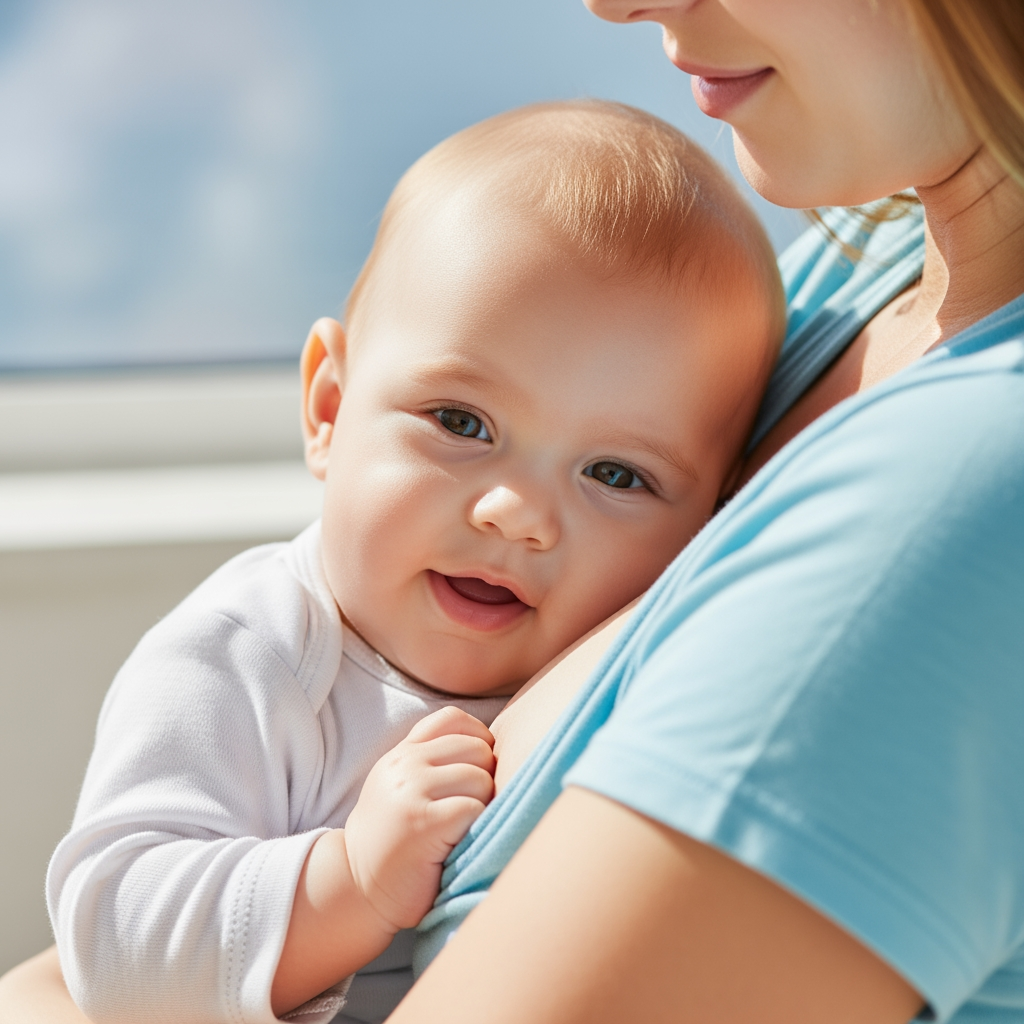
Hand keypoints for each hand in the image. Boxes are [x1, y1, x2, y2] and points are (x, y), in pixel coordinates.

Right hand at [343, 706, 495, 930]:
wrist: (356, 889)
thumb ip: (432, 762)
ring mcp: (411, 791)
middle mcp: (405, 765)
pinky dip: (477, 828)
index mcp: (402, 753)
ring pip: (481, 779)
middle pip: (478, 749)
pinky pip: (475, 809)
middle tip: (471, 810)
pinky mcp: (424, 822)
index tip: (477, 770)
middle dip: (486, 779)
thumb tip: (492, 746)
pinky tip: (457, 844)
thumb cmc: (393, 842)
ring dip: (483, 807)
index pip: (454, 719)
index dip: (478, 738)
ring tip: (461, 830)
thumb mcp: (403, 789)